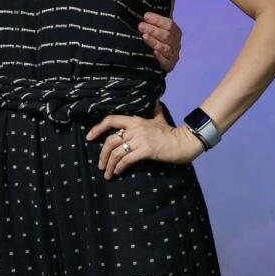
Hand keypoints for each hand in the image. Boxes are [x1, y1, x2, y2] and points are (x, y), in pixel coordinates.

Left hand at [85, 114, 204, 179]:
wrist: (185, 142)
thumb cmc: (172, 133)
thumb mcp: (160, 118)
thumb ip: (154, 110)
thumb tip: (155, 101)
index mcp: (135, 120)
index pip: (111, 120)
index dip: (97, 128)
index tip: (89, 137)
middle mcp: (135, 128)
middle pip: (110, 140)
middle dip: (102, 155)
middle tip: (101, 166)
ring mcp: (140, 139)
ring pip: (116, 152)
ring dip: (109, 165)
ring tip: (108, 174)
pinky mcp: (146, 150)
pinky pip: (127, 159)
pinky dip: (119, 167)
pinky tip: (118, 172)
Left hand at [139, 12, 181, 71]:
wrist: (157, 59)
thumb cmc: (156, 38)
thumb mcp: (159, 26)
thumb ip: (162, 12)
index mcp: (175, 32)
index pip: (169, 24)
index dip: (158, 20)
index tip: (145, 15)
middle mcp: (176, 43)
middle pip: (167, 36)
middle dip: (153, 30)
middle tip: (140, 26)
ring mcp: (173, 55)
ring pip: (165, 48)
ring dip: (155, 42)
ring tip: (144, 36)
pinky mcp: (169, 66)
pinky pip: (165, 62)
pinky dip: (160, 57)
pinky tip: (153, 52)